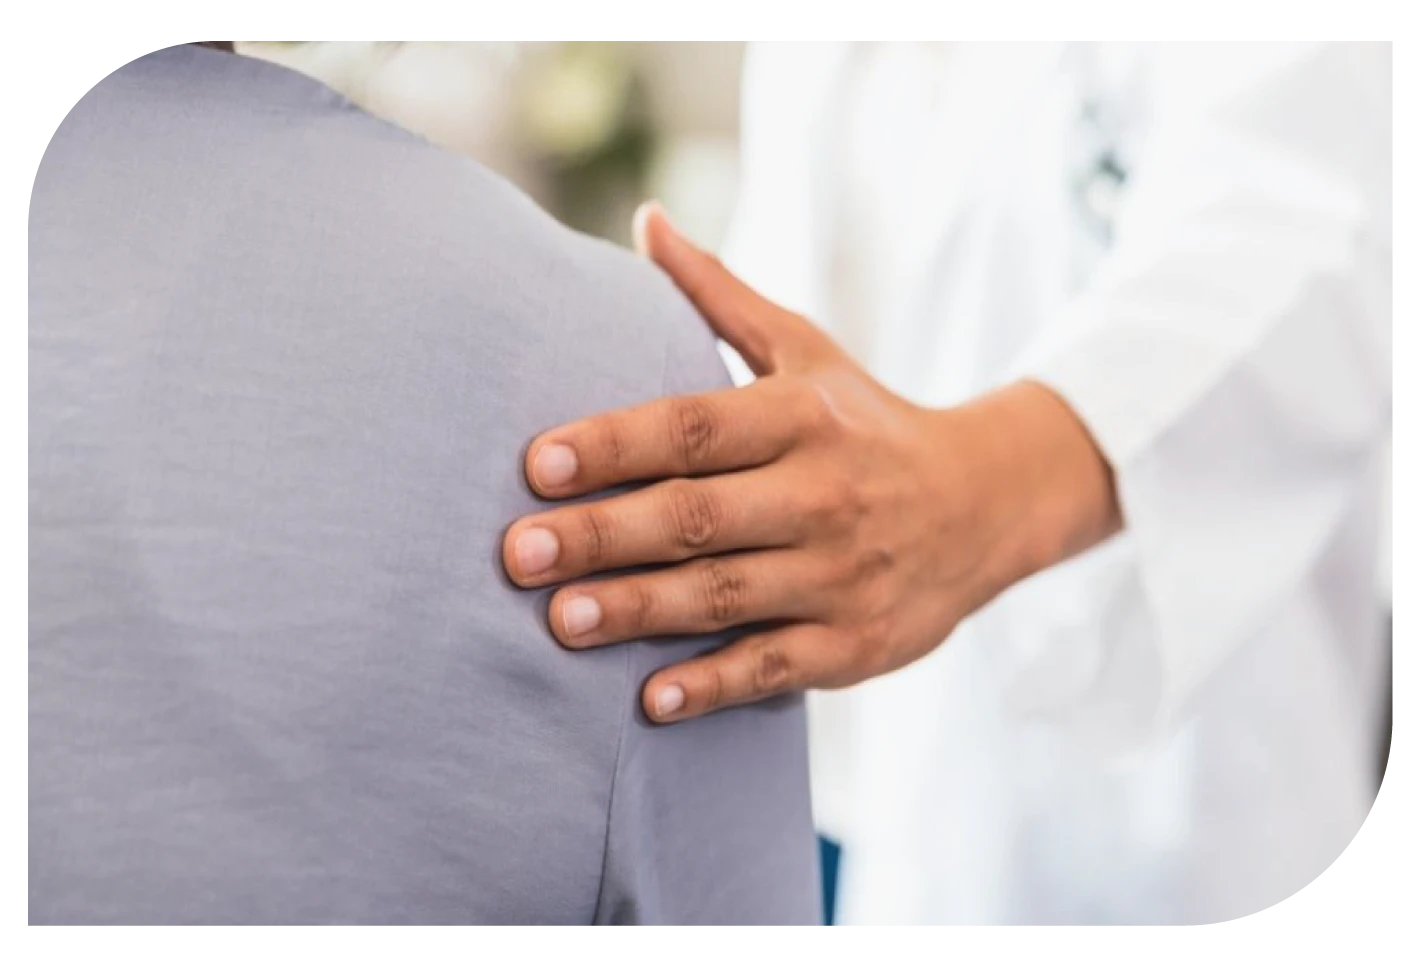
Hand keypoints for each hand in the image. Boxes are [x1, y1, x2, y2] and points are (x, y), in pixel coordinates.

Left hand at [502, 204, 1119, 722]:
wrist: (984, 504)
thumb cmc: (867, 421)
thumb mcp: (807, 351)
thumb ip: (719, 297)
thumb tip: (645, 222)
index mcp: (804, 416)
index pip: (695, 427)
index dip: (614, 444)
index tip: (535, 463)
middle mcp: (825, 493)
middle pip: (697, 516)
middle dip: (602, 535)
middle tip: (516, 552)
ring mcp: (843, 573)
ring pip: (726, 594)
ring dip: (640, 611)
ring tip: (558, 621)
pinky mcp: (856, 642)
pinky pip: (774, 666)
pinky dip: (713, 684)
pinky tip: (650, 701)